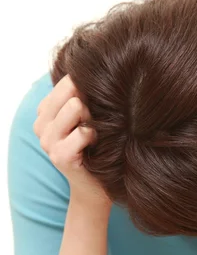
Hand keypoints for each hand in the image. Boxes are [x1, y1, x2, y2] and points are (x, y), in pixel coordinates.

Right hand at [33, 74, 111, 210]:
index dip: (88, 90)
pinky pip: (84, 131)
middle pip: (70, 90)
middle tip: (98, 123)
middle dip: (90, 103)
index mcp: (44, 113)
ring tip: (96, 134)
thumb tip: (97, 66)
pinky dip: (97, 136)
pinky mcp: (60, 156)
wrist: (97, 187)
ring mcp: (48, 141)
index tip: (96, 108)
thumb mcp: (88, 118)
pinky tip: (97, 146)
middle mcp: (40, 125)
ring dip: (93, 119)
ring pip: (75, 107)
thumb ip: (83, 95)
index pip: (66, 81)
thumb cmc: (97, 148)